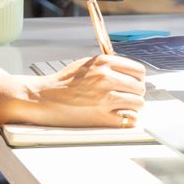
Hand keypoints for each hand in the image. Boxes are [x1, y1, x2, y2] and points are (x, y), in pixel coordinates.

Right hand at [25, 55, 146, 127]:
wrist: (43, 98)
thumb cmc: (62, 83)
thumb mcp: (86, 64)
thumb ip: (108, 65)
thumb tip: (128, 72)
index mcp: (103, 63)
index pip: (138, 70)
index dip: (137, 79)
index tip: (132, 83)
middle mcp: (106, 78)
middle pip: (140, 87)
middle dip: (135, 93)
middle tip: (126, 97)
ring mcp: (105, 98)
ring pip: (138, 104)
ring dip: (132, 107)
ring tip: (121, 107)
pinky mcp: (101, 117)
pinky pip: (129, 120)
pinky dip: (126, 120)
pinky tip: (117, 117)